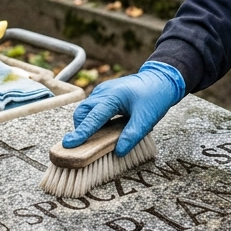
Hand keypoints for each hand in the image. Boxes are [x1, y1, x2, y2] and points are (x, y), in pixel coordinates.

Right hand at [62, 61, 185, 156]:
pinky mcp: (106, 93)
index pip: (92, 118)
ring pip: (86, 109)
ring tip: (95, 138)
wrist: (162, 79)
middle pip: (82, 112)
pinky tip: (104, 127)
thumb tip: (118, 152)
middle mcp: (104, 92)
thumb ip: (132, 136)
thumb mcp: (146, 119)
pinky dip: (93, 118)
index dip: (81, 133)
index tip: (69, 144)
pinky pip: (93, 106)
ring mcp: (103, 91)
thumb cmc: (155, 97)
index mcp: (113, 97)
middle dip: (80, 128)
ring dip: (86, 123)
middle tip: (84, 145)